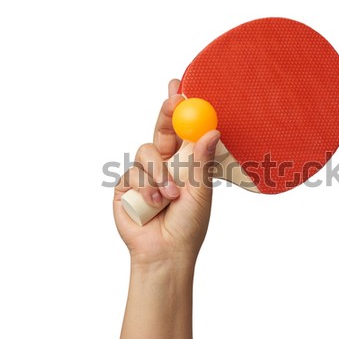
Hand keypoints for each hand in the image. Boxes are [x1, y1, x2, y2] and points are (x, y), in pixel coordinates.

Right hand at [113, 79, 220, 269]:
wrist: (165, 252)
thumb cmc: (188, 224)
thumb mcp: (200, 191)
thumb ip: (201, 161)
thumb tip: (212, 131)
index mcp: (185, 162)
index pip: (183, 129)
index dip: (182, 108)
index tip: (182, 86)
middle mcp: (164, 163)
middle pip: (161, 129)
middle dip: (166, 113)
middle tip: (174, 100)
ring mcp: (143, 173)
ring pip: (145, 151)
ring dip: (159, 173)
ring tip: (170, 196)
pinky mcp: (126, 185)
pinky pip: (132, 174)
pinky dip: (145, 189)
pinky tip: (153, 205)